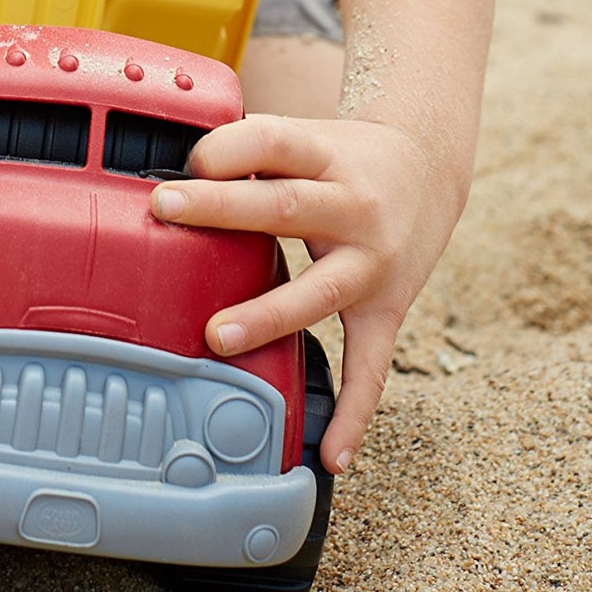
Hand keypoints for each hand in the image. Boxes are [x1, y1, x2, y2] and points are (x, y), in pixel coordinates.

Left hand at [150, 113, 463, 473]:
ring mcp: (373, 262)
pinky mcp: (387, 309)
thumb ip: (248, 153)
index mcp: (325, 154)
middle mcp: (353, 206)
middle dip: (223, 208)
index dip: (229, 148)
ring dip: (268, 313)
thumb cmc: (342, 156)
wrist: (427, 168)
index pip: (274, 140)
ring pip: (320, 288)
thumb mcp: (303, 135)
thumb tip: (170, 173)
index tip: (188, 159)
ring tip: (216, 336)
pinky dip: (355, 414)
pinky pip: (372, 367)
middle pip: (285, 205)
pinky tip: (331, 455)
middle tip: (164, 210)